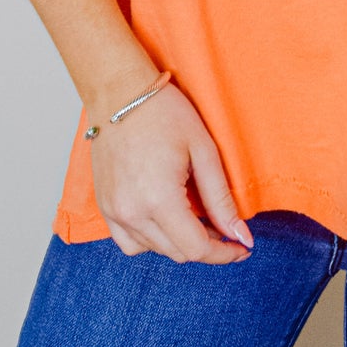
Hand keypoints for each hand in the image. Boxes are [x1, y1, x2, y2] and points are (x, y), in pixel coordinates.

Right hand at [88, 84, 254, 263]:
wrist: (120, 93)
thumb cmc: (164, 113)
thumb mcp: (203, 151)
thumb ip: (221, 199)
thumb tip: (241, 235)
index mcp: (159, 199)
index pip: (196, 249)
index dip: (224, 253)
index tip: (242, 246)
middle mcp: (132, 213)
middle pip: (177, 253)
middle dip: (207, 246)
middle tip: (225, 226)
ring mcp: (114, 212)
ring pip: (155, 250)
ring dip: (180, 242)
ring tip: (197, 218)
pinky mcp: (104, 206)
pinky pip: (130, 242)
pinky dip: (151, 240)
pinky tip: (166, 219)